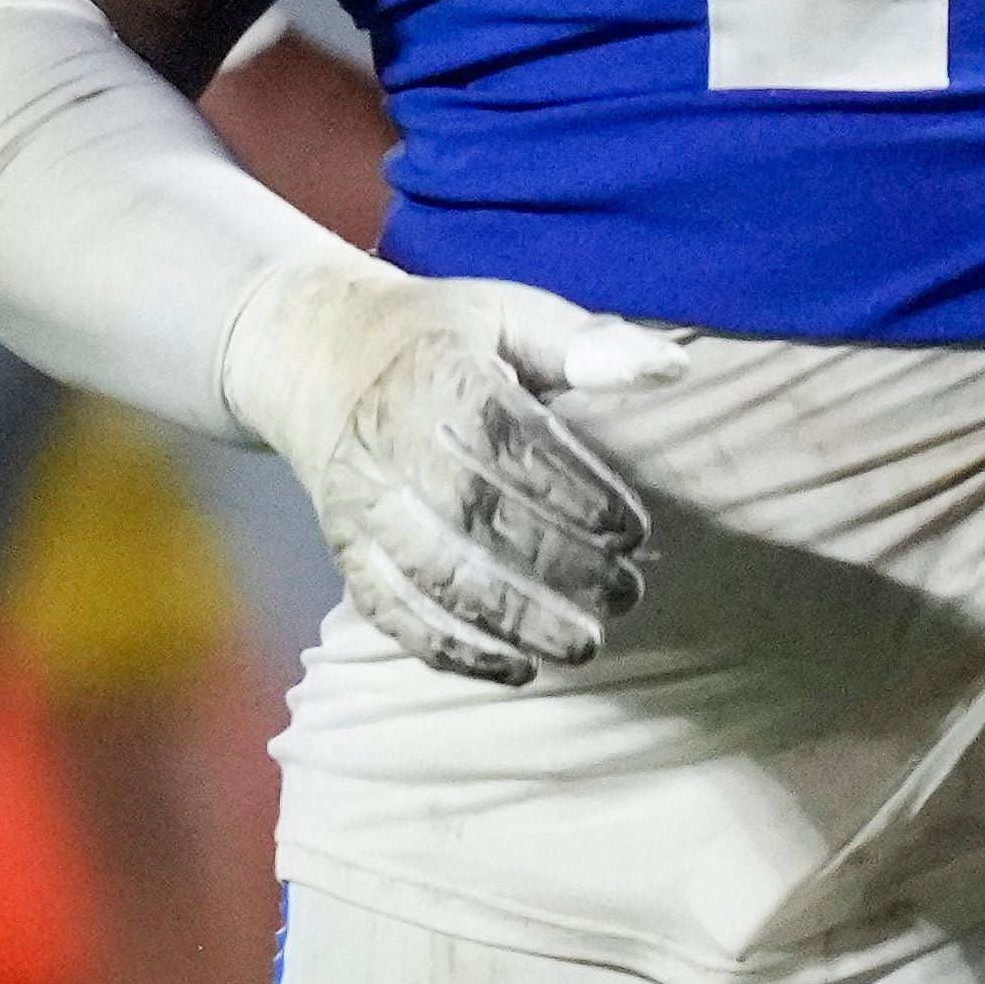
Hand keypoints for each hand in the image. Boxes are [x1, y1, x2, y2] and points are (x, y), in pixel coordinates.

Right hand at [220, 256, 666, 684]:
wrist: (313, 354)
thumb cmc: (436, 335)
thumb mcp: (507, 315)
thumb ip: (586, 344)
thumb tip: (671, 368)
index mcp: (433, 372)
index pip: (503, 438)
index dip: (570, 491)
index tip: (632, 529)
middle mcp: (385, 438)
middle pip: (467, 513)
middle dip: (553, 564)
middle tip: (624, 595)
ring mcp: (359, 500)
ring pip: (430, 571)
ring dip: (510, 618)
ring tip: (583, 644)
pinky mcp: (345, 548)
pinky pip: (390, 609)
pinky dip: (450, 648)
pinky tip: (514, 669)